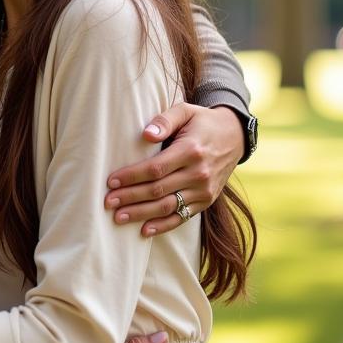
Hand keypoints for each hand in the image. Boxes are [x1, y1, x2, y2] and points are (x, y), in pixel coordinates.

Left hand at [105, 104, 242, 236]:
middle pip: (158, 190)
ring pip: (167, 207)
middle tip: (107, 202)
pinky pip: (183, 217)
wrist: (235, 136)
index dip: (132, 177)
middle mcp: (199, 173)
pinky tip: (144, 230)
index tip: (111, 181)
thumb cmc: (202, 122)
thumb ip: (164, 121)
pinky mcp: (207, 201)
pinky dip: (163, 226)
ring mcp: (204, 190)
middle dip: (130, 197)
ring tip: (118, 217)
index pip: (155, 169)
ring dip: (141, 214)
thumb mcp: (185, 112)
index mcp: (191, 151)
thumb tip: (146, 134)